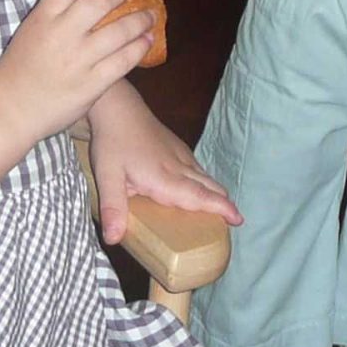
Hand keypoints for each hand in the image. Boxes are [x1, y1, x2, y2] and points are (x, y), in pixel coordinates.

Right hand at [0, 0, 155, 146]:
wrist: (10, 110)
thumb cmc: (20, 69)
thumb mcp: (30, 30)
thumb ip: (55, 13)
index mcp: (43, 17)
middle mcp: (62, 34)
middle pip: (101, 0)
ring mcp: (79, 60)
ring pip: (120, 30)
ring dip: (141, 20)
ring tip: (149, 17)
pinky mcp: (93, 84)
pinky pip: (125, 60)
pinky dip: (140, 47)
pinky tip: (147, 41)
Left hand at [85, 84, 241, 244]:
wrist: (117, 107)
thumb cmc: (112, 142)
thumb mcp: (107, 177)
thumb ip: (113, 209)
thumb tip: (112, 240)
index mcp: (165, 178)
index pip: (199, 196)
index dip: (220, 208)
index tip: (239, 219)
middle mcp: (178, 167)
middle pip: (209, 186)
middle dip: (223, 203)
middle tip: (234, 220)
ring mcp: (179, 154)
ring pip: (204, 176)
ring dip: (215, 191)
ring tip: (220, 207)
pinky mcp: (176, 145)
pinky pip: (196, 167)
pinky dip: (204, 180)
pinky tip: (197, 184)